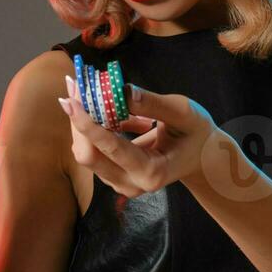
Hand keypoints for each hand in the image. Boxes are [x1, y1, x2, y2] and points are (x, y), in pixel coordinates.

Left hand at [59, 73, 216, 196]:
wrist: (201, 158)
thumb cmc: (196, 134)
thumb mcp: (184, 113)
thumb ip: (153, 103)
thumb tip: (121, 90)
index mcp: (152, 172)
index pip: (111, 149)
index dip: (87, 124)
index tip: (70, 100)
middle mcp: (132, 183)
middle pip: (88, 156)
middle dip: (78, 122)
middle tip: (73, 88)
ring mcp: (120, 183)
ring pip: (87, 153)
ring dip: (83, 122)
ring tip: (87, 92)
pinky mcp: (113, 176)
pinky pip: (93, 151)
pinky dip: (92, 127)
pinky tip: (104, 107)